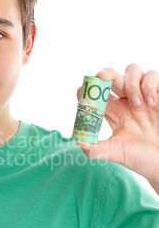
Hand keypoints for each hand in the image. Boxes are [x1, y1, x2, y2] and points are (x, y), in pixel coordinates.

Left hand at [75, 63, 158, 189]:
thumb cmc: (141, 158)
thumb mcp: (116, 154)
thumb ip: (96, 149)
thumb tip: (77, 141)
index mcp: (114, 112)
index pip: (98, 93)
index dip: (89, 90)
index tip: (82, 93)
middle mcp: (127, 100)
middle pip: (112, 76)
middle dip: (105, 74)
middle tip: (101, 77)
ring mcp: (144, 95)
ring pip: (132, 70)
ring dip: (130, 83)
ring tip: (136, 104)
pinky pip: (152, 76)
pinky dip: (148, 86)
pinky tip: (150, 103)